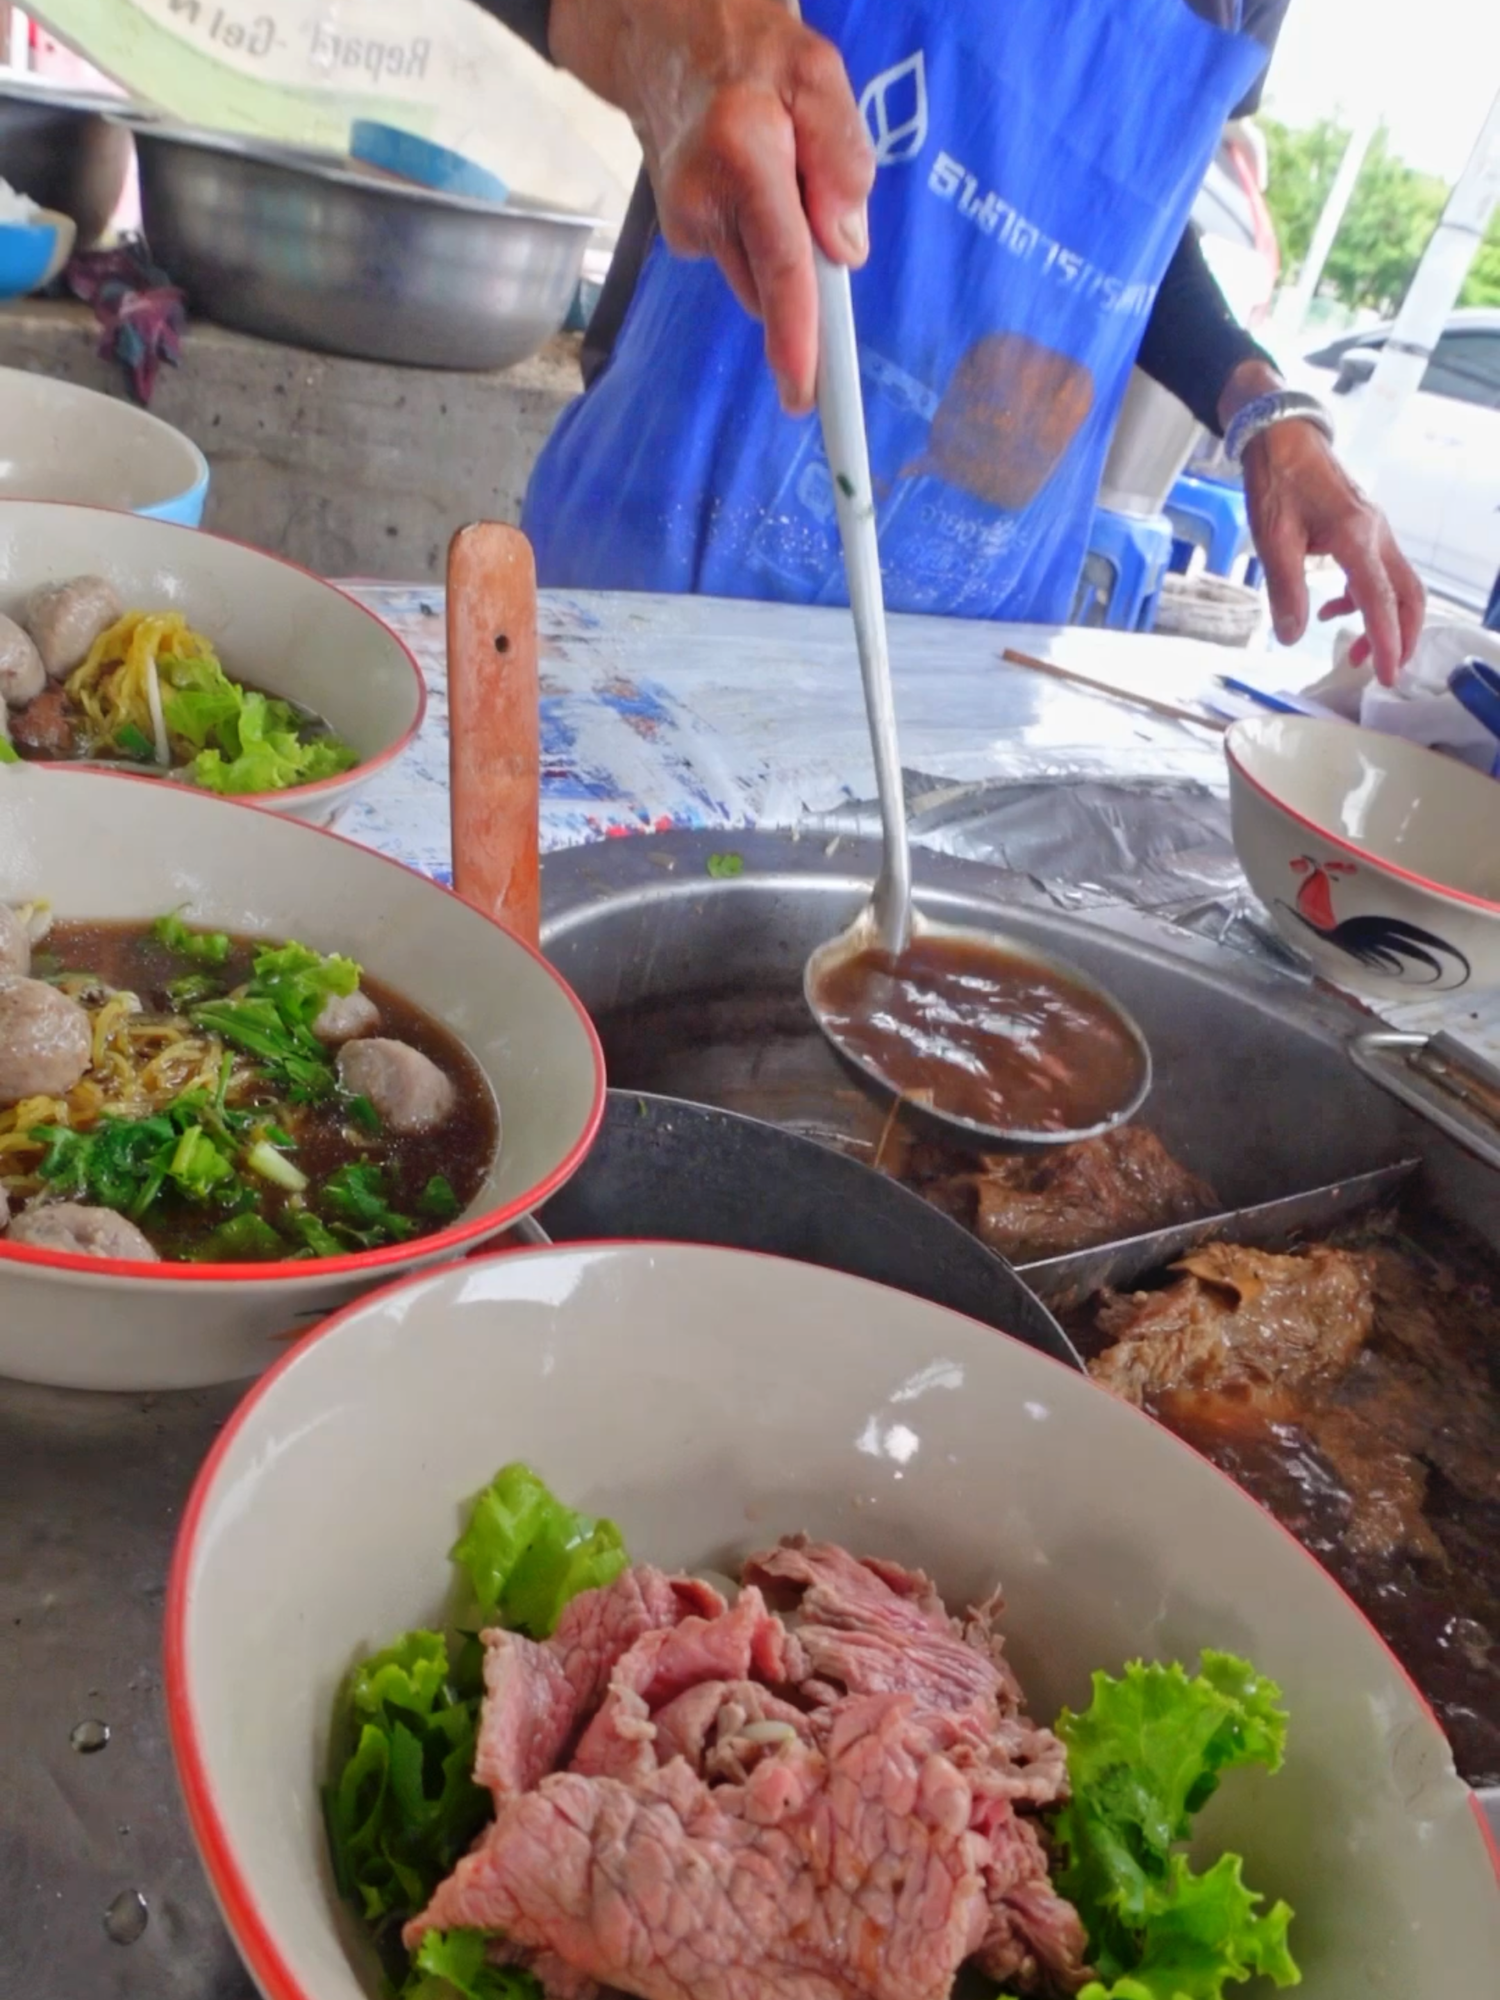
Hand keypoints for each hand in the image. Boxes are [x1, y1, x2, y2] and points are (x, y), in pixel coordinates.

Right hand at [550, 0, 873, 413]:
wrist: (661, 35)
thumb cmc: (750, 51)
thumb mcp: (818, 75)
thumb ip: (841, 158)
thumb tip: (846, 250)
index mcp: (744, 157)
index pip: (781, 266)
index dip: (797, 337)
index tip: (805, 392)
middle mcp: (703, 203)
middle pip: (776, 284)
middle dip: (807, 272)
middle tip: (814, 202)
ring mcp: (685, 224)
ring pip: (759, 277)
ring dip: (782, 248)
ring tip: (774, 174)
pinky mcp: (681, 235)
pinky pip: (741, 258)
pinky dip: (758, 236)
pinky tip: (747, 181)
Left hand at [1230, 389, 1424, 685]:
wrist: (1281, 437)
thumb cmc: (1277, 482)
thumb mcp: (1273, 541)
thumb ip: (1285, 591)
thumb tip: (1292, 636)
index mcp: (1355, 537)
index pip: (1380, 601)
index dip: (1385, 642)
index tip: (1386, 676)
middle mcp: (1376, 533)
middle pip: (1409, 595)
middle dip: (1402, 637)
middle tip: (1384, 671)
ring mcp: (1374, 530)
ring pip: (1397, 585)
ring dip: (1383, 621)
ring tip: (1353, 652)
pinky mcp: (1364, 529)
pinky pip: (1378, 572)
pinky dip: (1364, 599)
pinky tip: (1333, 610)